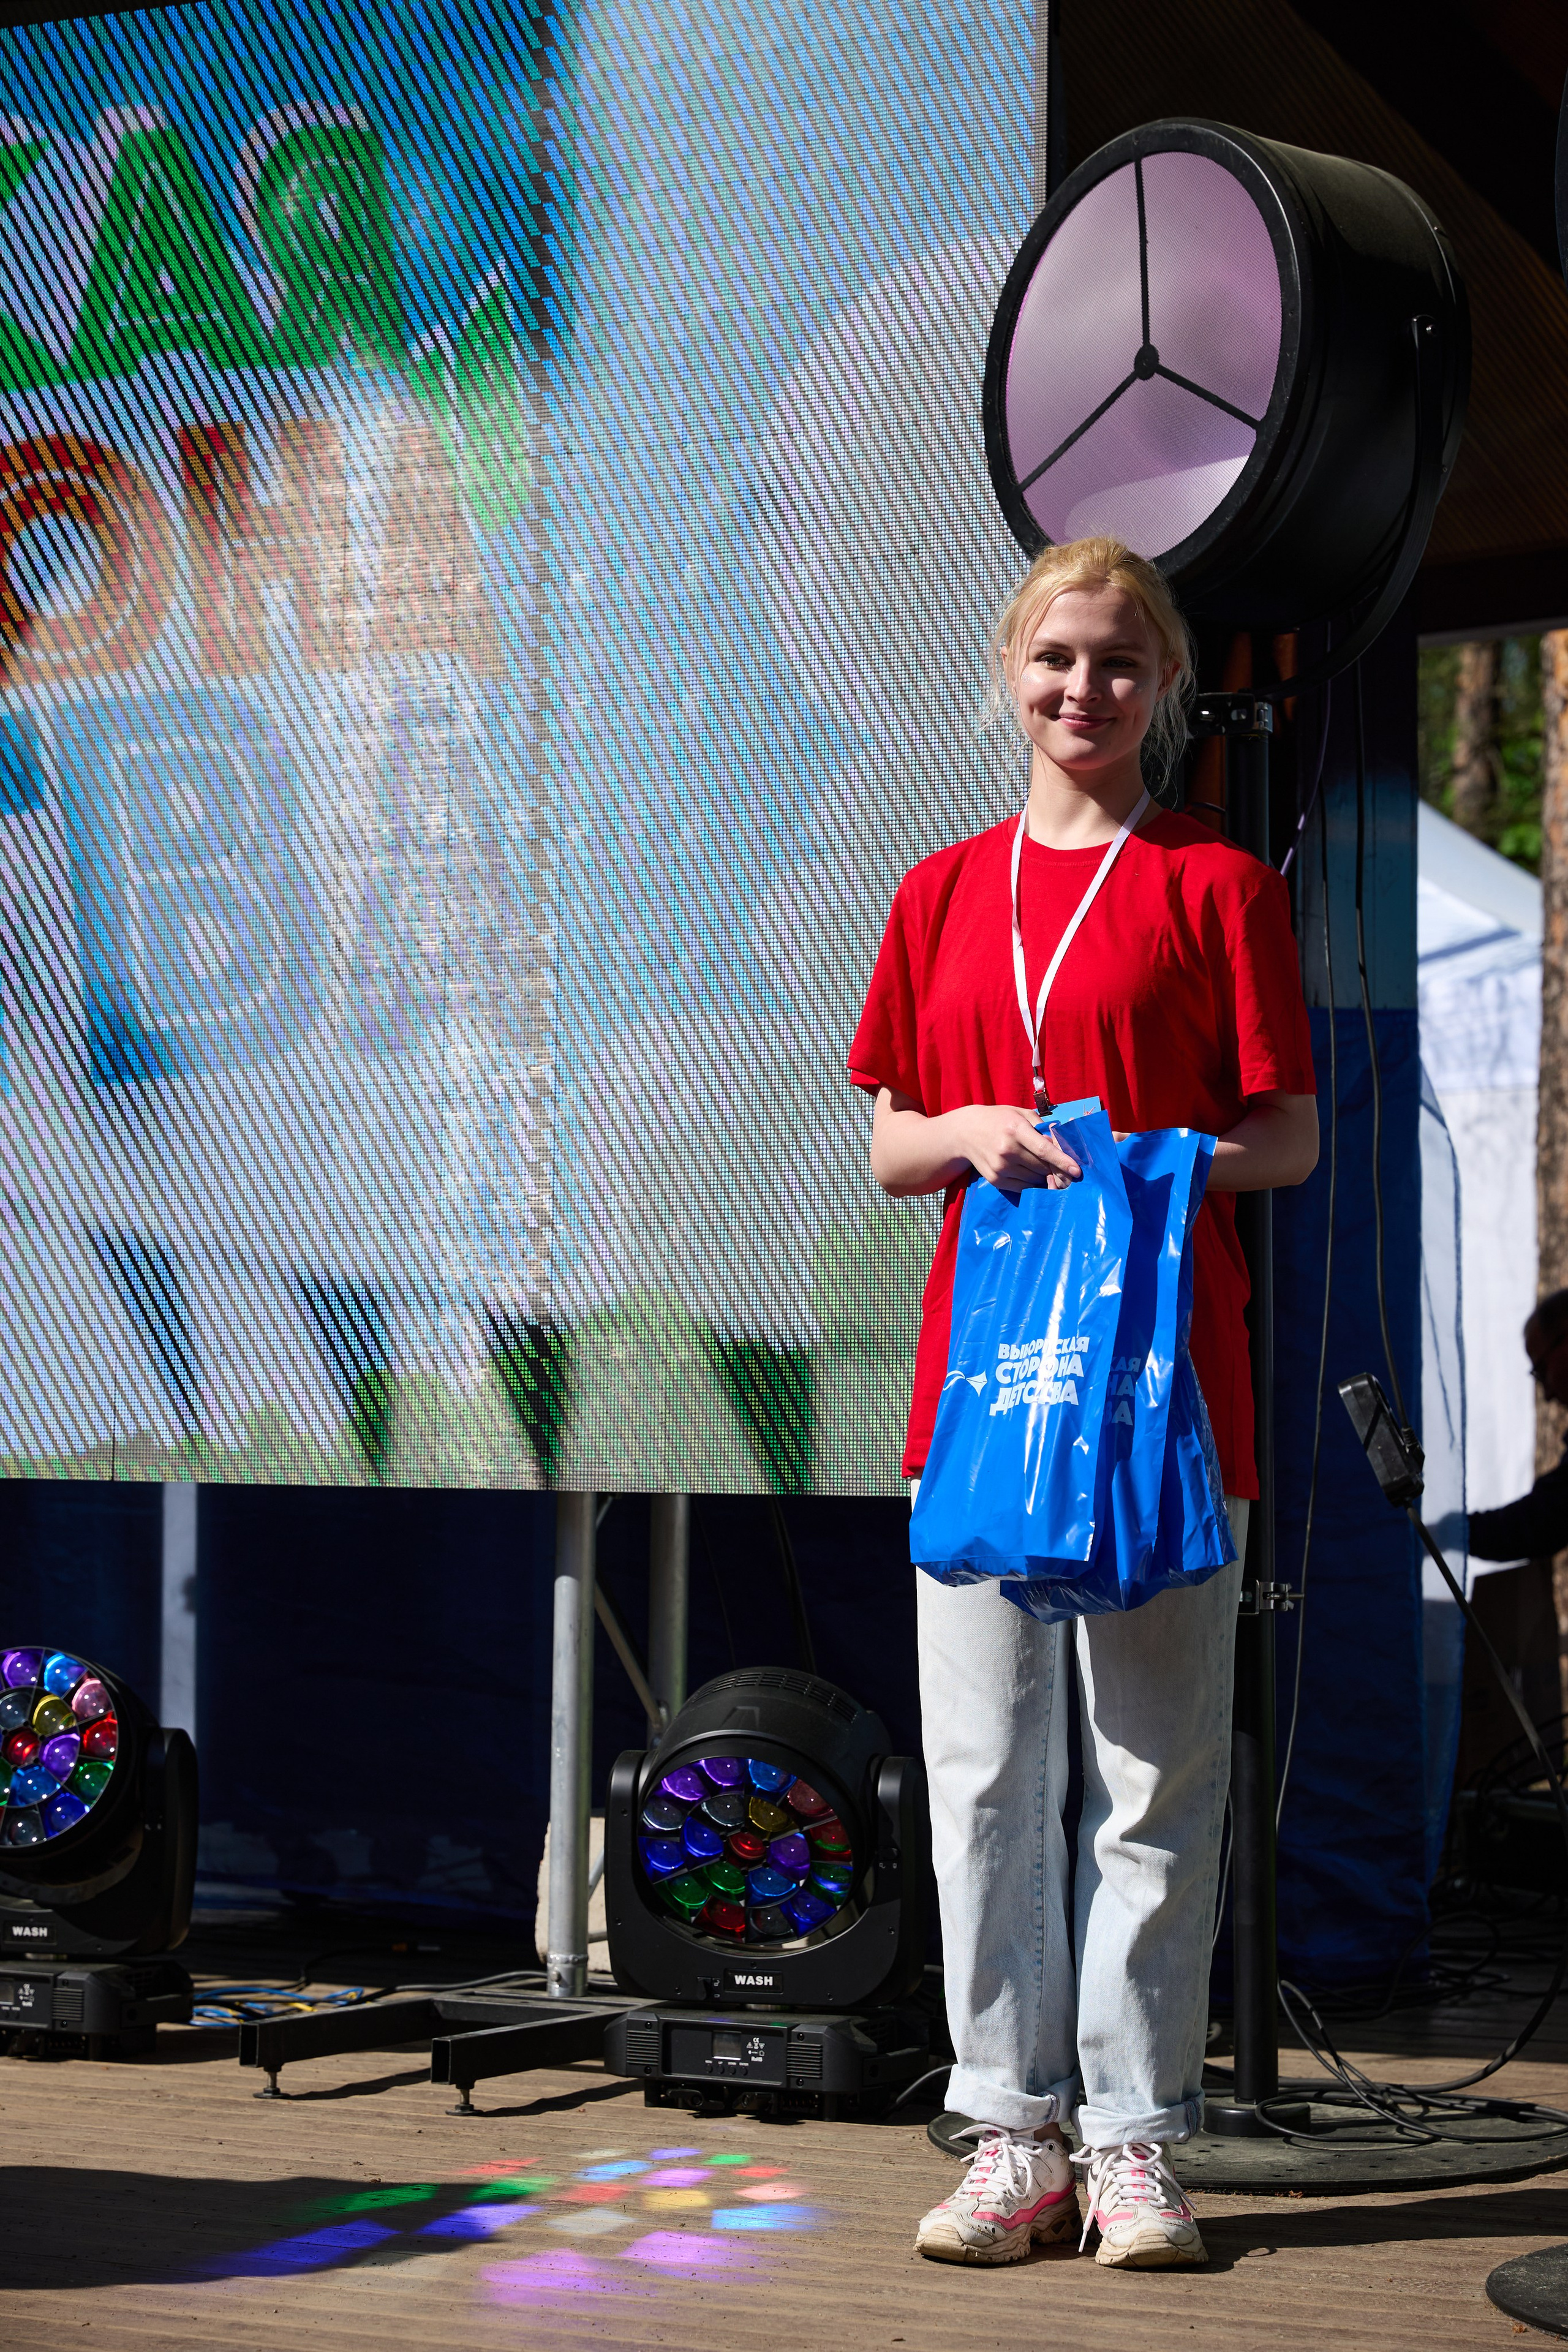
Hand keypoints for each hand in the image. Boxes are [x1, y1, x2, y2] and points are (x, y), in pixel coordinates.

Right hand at [957, 1104, 1081, 1189]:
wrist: (965, 1132)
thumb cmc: (999, 1119)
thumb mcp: (1020, 1114)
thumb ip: (1042, 1126)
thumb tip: (1062, 1143)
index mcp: (1015, 1130)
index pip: (1044, 1149)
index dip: (1062, 1161)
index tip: (1077, 1170)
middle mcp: (1007, 1150)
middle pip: (1042, 1167)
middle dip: (1054, 1168)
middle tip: (1058, 1165)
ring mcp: (1000, 1167)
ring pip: (1034, 1179)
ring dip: (1042, 1175)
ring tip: (1036, 1163)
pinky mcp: (995, 1180)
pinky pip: (1023, 1187)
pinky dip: (1031, 1183)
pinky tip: (1027, 1171)